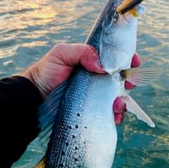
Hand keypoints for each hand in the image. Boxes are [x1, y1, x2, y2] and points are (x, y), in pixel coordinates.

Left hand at [20, 43, 139, 124]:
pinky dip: (117, 115)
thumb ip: (81, 52)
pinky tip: (113, 115)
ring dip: (123, 100)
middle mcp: (98, 80)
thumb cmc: (47, 72)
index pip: (116, 58)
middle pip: (122, 78)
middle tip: (128, 83)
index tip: (133, 61)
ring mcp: (97, 97)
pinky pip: (112, 114)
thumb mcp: (61, 54)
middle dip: (130, 80)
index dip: (128, 58)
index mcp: (94, 62)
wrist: (35, 97)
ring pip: (120, 98)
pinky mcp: (95, 112)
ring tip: (116, 103)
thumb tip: (103, 65)